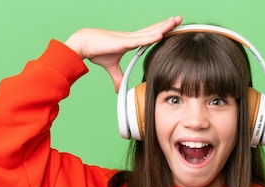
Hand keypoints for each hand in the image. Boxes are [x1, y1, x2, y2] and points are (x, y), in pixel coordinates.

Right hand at [64, 16, 182, 90]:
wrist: (83, 44)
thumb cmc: (96, 50)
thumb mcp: (111, 67)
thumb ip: (118, 77)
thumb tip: (120, 89)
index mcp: (131, 41)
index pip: (150, 35)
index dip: (161, 30)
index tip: (172, 27)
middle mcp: (132, 37)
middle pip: (153, 29)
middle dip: (167, 24)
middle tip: (180, 19)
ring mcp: (128, 38)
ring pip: (149, 32)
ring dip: (163, 27)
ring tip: (175, 21)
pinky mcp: (122, 41)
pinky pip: (139, 39)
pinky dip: (150, 37)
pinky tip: (160, 34)